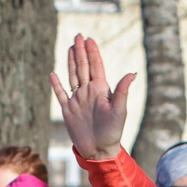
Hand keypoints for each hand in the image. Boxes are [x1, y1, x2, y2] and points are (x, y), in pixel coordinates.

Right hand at [48, 35, 134, 161]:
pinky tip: (53, 74)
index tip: (89, 39)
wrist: (99, 150)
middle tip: (78, 36)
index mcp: (100, 90)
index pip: (96, 66)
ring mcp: (77, 100)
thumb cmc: (112, 131)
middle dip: (80, 51)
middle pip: (83, 67)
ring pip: (72, 76)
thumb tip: (132, 73)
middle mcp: (88, 92)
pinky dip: (56, 85)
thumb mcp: (119, 110)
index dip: (92, 52)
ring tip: (70, 48)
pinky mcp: (68, 110)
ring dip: (71, 62)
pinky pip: (61, 94)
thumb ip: (122, 90)